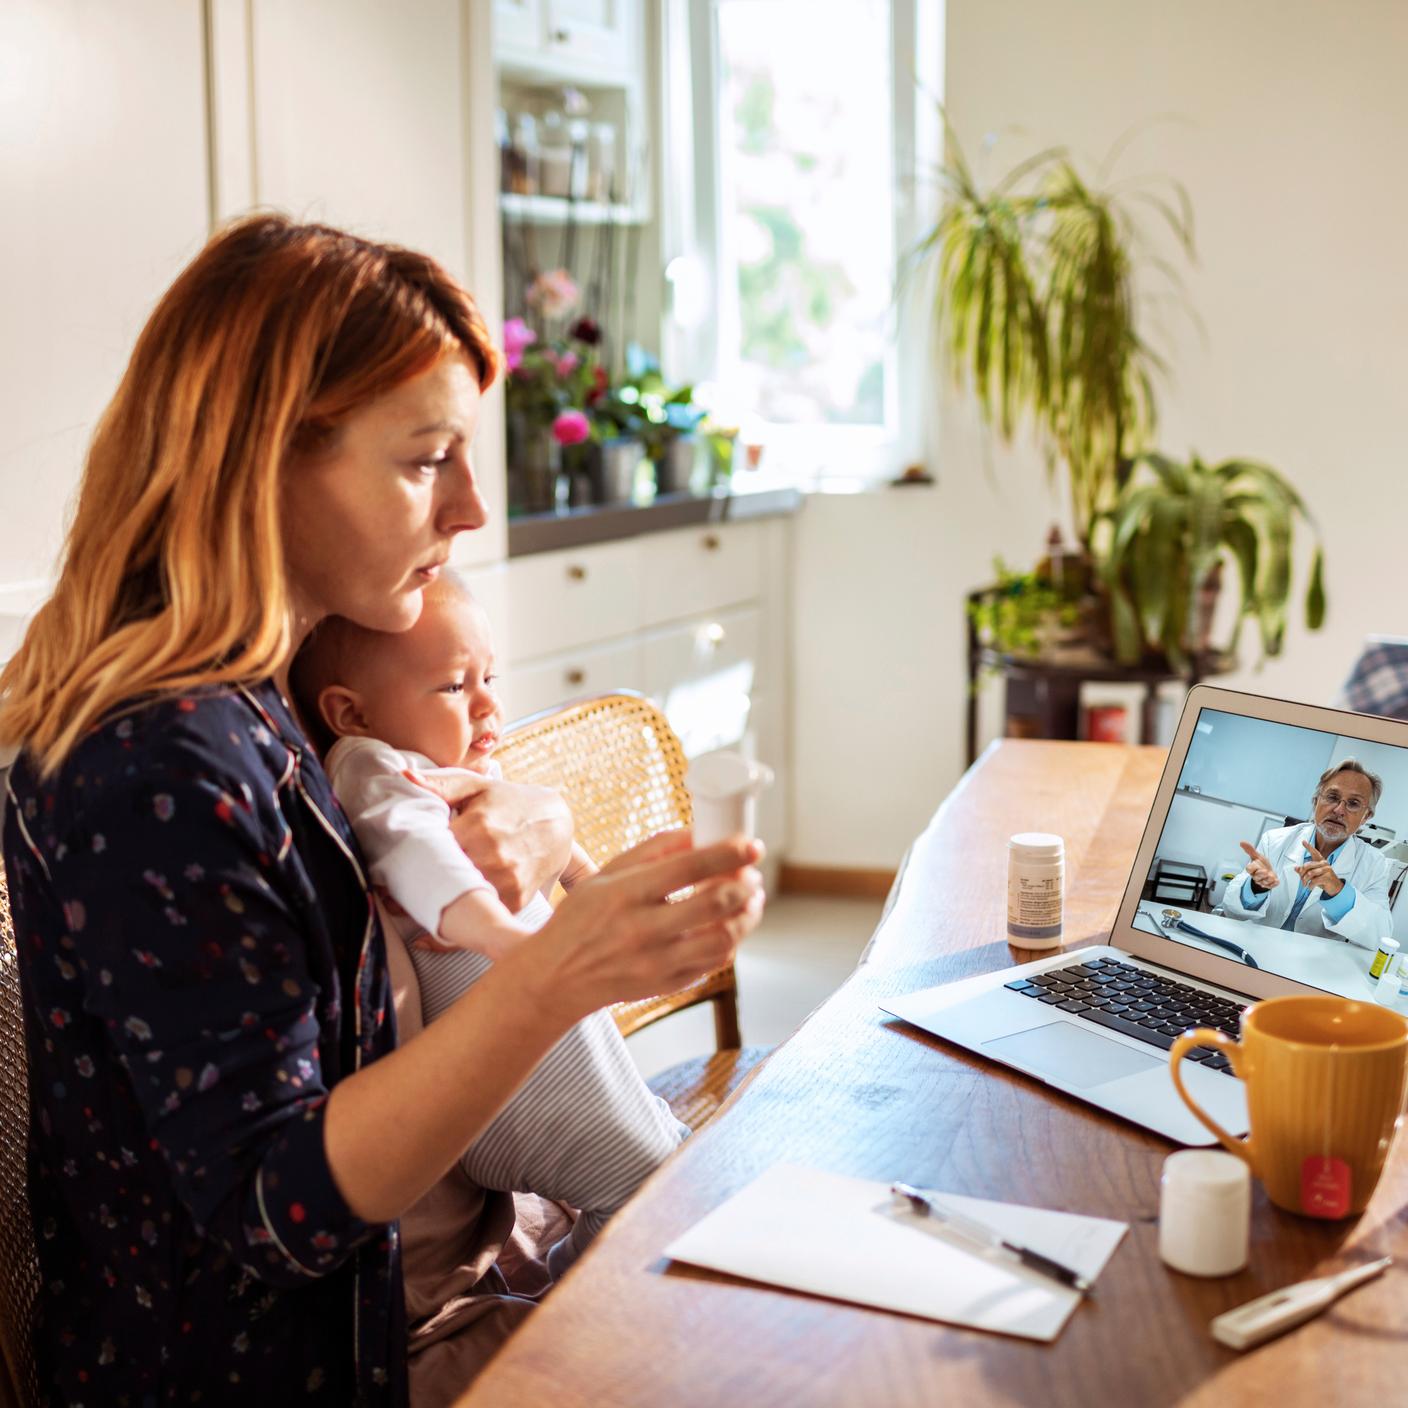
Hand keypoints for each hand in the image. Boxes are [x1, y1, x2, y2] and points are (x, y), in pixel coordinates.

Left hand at [404, 770, 573, 912]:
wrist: (557, 823)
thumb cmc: (510, 802)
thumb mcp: (478, 786)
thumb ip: (441, 783)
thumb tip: (405, 776)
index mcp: (475, 827)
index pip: (429, 851)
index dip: (409, 860)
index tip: (393, 867)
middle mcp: (492, 856)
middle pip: (441, 880)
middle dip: (421, 884)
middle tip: (396, 891)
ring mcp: (506, 881)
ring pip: (459, 901)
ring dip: (441, 902)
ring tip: (423, 899)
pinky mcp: (515, 900)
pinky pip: (480, 917)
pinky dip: (462, 919)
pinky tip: (447, 917)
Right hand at [523, 829, 765, 1024]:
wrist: (556, 977)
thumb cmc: (582, 917)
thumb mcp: (606, 873)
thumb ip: (654, 849)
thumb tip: (701, 831)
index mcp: (625, 894)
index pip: (688, 868)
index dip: (728, 854)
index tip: (752, 846)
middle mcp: (641, 931)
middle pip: (714, 905)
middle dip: (745, 885)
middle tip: (752, 874)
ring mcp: (656, 964)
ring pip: (723, 940)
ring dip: (747, 916)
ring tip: (751, 899)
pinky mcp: (667, 986)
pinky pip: (714, 964)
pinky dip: (730, 941)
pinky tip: (729, 925)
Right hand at [1238, 841, 1279, 891]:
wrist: (1268, 873)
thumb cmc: (1262, 865)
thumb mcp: (1257, 856)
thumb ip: (1250, 850)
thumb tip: (1242, 842)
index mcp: (1252, 869)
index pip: (1249, 869)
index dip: (1252, 868)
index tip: (1256, 865)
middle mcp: (1256, 876)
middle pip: (1256, 877)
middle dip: (1261, 874)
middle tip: (1266, 871)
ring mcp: (1262, 881)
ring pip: (1264, 882)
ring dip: (1268, 879)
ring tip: (1272, 875)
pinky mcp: (1269, 885)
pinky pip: (1271, 885)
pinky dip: (1274, 883)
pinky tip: (1276, 880)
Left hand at [1295, 843, 1343, 897]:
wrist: (1335, 887)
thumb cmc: (1323, 879)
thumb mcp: (1313, 875)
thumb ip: (1305, 871)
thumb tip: (1296, 868)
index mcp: (1320, 861)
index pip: (1314, 852)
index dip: (1309, 847)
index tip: (1303, 841)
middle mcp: (1324, 864)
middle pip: (1307, 866)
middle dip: (1301, 874)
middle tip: (1302, 881)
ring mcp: (1327, 870)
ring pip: (1310, 874)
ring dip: (1305, 881)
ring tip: (1305, 884)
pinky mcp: (1327, 877)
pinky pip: (1314, 881)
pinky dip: (1310, 885)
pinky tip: (1310, 887)